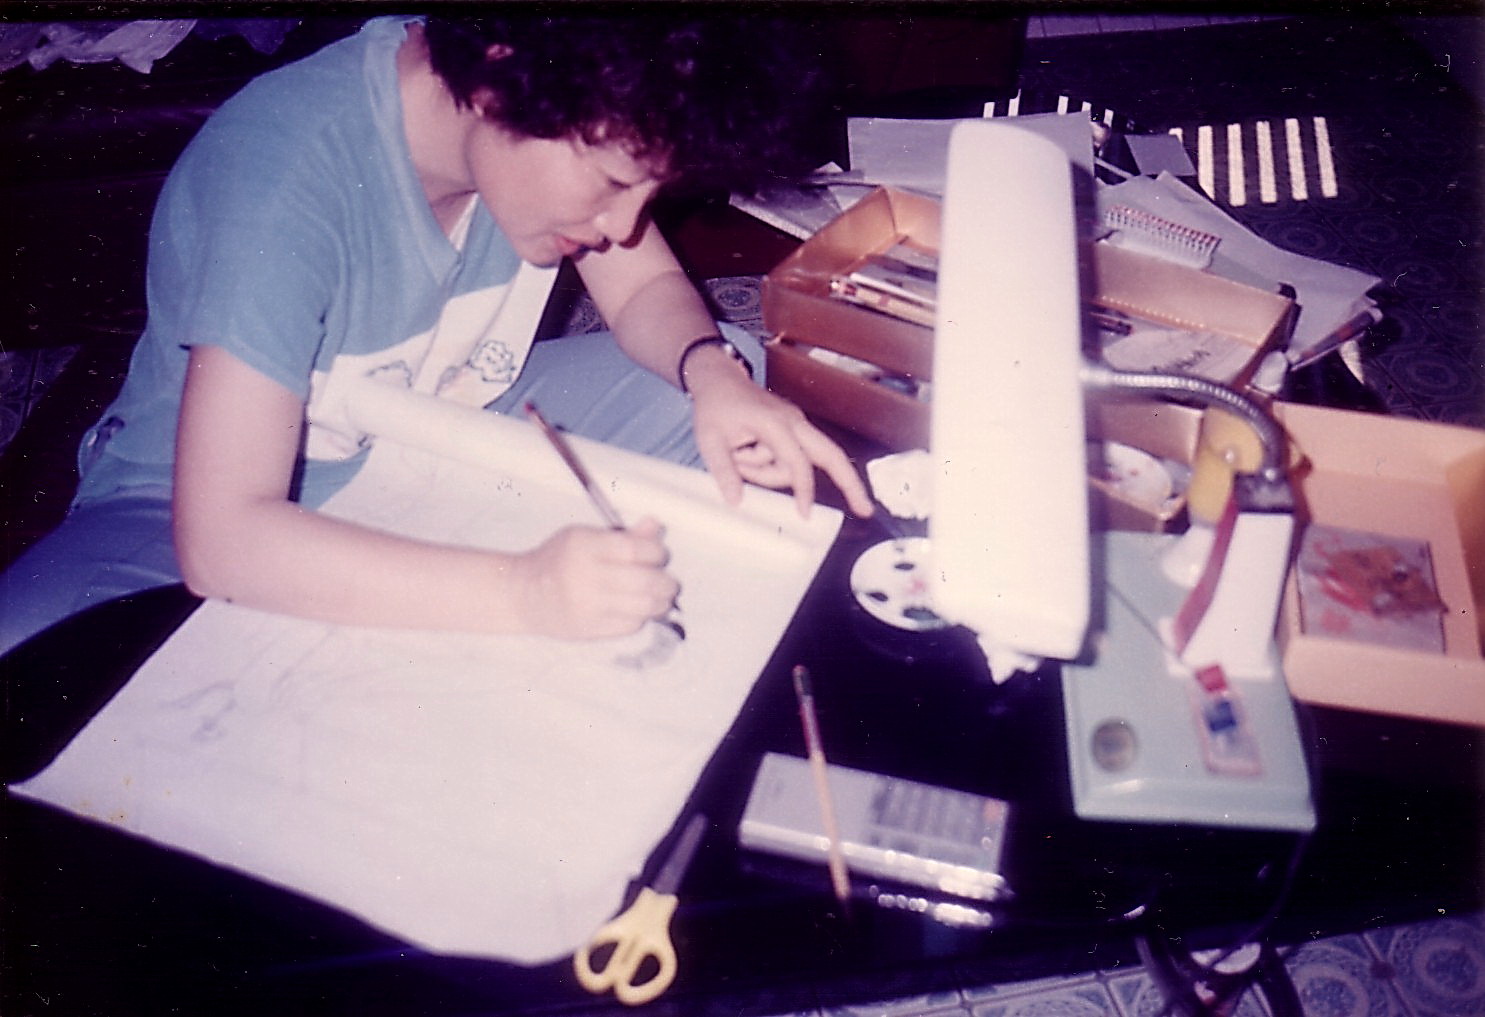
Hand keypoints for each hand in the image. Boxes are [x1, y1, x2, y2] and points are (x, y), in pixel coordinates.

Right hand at [510, 518, 678, 638]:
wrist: (524, 594)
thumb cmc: (559, 560)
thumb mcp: (584, 537)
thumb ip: (623, 535)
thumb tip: (656, 527)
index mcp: (584, 546)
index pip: (635, 550)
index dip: (656, 552)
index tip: (659, 554)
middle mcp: (585, 577)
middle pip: (644, 581)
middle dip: (666, 582)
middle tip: (669, 582)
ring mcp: (588, 606)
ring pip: (643, 607)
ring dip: (661, 602)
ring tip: (661, 597)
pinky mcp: (590, 629)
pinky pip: (630, 625)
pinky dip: (643, 617)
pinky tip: (640, 609)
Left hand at [687, 364, 874, 517]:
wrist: (720, 380)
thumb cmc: (716, 405)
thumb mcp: (709, 440)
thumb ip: (724, 471)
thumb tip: (737, 501)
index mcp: (775, 422)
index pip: (797, 462)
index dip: (803, 489)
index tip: (804, 513)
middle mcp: (794, 422)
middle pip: (832, 455)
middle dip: (850, 482)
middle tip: (864, 509)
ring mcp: (797, 425)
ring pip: (802, 465)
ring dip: (770, 473)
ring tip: (738, 458)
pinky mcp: (793, 431)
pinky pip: (794, 459)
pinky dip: (773, 467)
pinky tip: (748, 456)